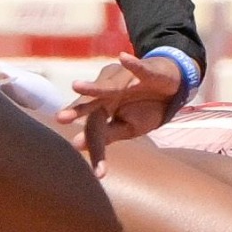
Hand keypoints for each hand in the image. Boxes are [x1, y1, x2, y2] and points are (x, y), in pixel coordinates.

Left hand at [54, 53, 183, 176]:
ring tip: (76, 86)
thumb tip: (77, 146)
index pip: (95, 130)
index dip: (96, 150)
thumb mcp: (129, 127)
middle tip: (61, 118)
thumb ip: (107, 135)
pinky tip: (123, 58)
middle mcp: (108, 94)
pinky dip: (132, 64)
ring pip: (106, 85)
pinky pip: (137, 68)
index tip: (97, 172)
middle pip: (91, 103)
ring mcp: (123, 81)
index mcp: (103, 109)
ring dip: (92, 87)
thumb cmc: (144, 108)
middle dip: (77, 110)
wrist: (170, 85)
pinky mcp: (143, 71)